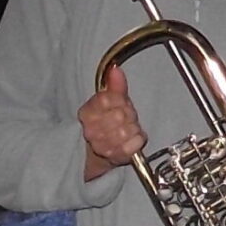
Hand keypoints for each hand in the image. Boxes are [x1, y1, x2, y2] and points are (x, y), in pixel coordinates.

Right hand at [78, 64, 145, 179]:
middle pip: (119, 115)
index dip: (119, 100)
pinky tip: (133, 138)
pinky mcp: (117, 156)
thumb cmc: (107, 122)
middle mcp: (91, 131)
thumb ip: (114, 85)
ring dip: (133, 127)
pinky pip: (136, 142)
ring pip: (127, 129)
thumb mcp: (110, 101)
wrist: (103, 151)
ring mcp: (103, 145)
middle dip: (128, 114)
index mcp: (86, 113)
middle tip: (127, 117)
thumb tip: (115, 69)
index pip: (106, 99)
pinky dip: (139, 138)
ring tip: (129, 127)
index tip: (121, 103)